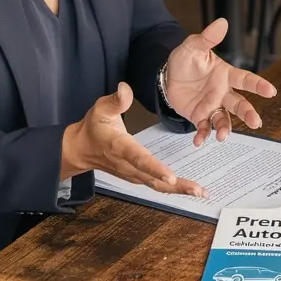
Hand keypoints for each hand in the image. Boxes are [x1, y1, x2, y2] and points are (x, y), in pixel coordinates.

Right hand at [62, 82, 205, 196]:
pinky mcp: (135, 177)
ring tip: (200, 192)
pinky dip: (172, 189)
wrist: (80, 149)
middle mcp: (127, 165)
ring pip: (156, 186)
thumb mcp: (101, 108)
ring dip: (179, 190)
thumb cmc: (93, 127)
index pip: (139, 159)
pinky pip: (155, 185)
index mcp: (120, 146)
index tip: (170, 177)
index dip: (155, 168)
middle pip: (153, 179)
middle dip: (176, 186)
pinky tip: (188, 189)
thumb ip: (116, 100)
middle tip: (198, 190)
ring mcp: (132, 174)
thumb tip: (125, 88)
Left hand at [164, 18, 276, 145]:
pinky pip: (204, 127)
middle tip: (257, 123)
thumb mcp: (193, 46)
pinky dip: (203, 135)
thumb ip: (207, 38)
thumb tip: (222, 22)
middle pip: (240, 104)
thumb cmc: (185, 60)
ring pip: (225, 119)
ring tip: (223, 136)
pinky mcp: (200, 116)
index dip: (258, 85)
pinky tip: (199, 141)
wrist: (168, 76)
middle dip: (249, 113)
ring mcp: (212, 106)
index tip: (271, 91)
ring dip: (225, 128)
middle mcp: (222, 92)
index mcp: (225, 75)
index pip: (245, 79)